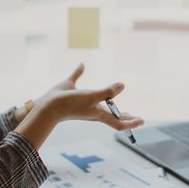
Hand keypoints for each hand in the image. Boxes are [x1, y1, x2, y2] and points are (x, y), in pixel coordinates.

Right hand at [15, 64, 143, 148]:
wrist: (46, 106)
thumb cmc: (69, 105)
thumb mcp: (91, 97)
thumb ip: (107, 92)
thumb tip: (122, 86)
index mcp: (98, 113)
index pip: (118, 122)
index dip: (131, 123)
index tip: (142, 121)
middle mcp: (92, 108)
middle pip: (111, 114)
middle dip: (122, 116)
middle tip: (134, 117)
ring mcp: (81, 100)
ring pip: (98, 99)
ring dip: (108, 99)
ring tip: (114, 96)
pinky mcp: (69, 89)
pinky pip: (76, 78)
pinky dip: (79, 71)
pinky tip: (81, 64)